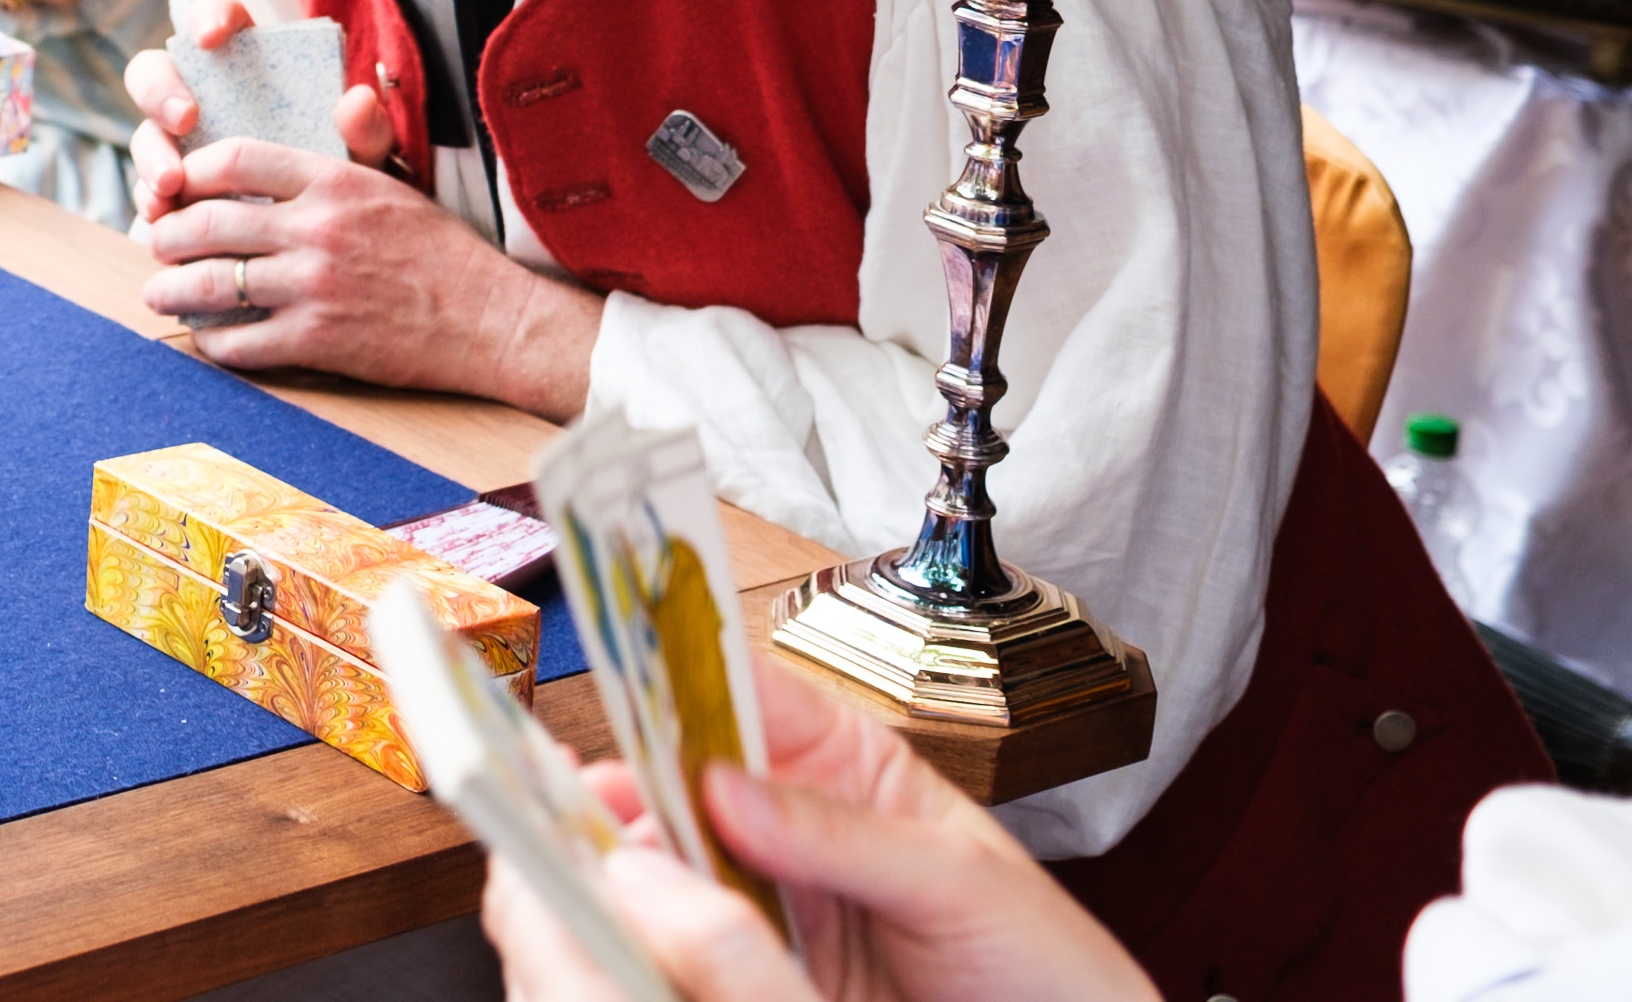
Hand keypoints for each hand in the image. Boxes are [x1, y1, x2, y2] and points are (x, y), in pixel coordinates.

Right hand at [127, 0, 419, 223]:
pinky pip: (148, 185)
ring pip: (146, 133)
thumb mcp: (363, 153)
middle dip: (160, 90)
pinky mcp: (172, 183)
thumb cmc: (346, 175)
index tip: (211, 37)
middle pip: (156, 71)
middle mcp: (203, 95)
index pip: (219, 19)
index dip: (208, 17)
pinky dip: (151, 199)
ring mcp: (179, 142)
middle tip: (184, 119)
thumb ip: (366, 128)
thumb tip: (359, 99)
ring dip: (151, 156)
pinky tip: (164, 215)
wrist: (336, 238)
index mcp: (250, 65)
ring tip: (171, 186)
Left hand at [131, 43, 597, 406]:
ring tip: (159, 291)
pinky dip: (212, 340)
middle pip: (209, 222)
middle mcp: (317, 229)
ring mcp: (314, 287)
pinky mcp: (318, 341)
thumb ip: (361, 143)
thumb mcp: (400, 182)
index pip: (236, 159)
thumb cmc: (441, 250)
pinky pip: (240, 342)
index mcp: (334, 180)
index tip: (179, 183)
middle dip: (167, 235)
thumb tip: (351, 94)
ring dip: (172, 289)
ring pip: (213, 284)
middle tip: (156, 243)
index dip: (192, 170)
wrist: (491, 322)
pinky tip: (206, 336)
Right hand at [494, 668, 1156, 1001]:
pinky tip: (628, 919)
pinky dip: (646, 926)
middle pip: (685, 770)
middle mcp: (791, 819)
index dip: (680, 667)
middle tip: (586, 781)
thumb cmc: (1045, 960)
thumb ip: (845, 833)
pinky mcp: (756, 970)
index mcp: (845, 761)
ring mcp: (768, 895)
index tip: (626, 660)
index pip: (745, 689)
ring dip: (626, 851)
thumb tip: (729, 787)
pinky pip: (686, 937)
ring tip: (594, 854)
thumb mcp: (959, 881)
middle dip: (632, 769)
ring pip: (669, 853)